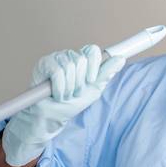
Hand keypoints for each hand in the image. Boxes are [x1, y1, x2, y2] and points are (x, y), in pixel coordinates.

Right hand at [2, 45, 125, 166]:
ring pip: (70, 66)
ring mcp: (56, 58)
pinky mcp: (44, 64)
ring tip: (66, 95)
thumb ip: (106, 73)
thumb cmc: (72, 103)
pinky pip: (57, 72)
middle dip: (80, 82)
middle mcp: (69, 56)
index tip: (91, 81)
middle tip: (75, 92)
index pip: (92, 50)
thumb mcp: (93, 89)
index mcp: (82, 60)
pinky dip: (60, 88)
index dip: (94, 65)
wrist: (52, 116)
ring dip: (70, 87)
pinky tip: (57, 94)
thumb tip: (121, 59)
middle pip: (82, 60)